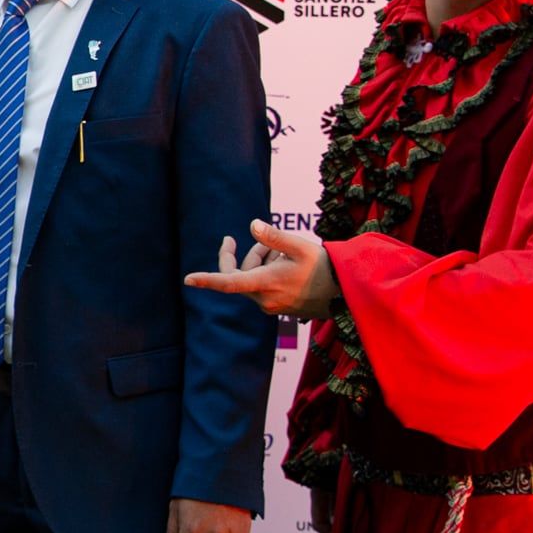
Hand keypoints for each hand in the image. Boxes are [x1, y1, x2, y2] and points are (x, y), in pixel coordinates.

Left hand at [182, 223, 336, 318]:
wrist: (345, 294)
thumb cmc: (324, 268)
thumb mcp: (300, 246)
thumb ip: (274, 236)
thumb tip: (252, 225)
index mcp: (266, 284)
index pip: (229, 282)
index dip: (207, 279)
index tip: (188, 279)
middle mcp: (263, 299)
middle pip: (241, 273)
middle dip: (252, 253)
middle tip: (272, 242)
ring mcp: (269, 305)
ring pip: (252, 279)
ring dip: (263, 261)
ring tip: (287, 252)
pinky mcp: (276, 307)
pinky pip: (262, 287)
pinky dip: (269, 272)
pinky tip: (289, 265)